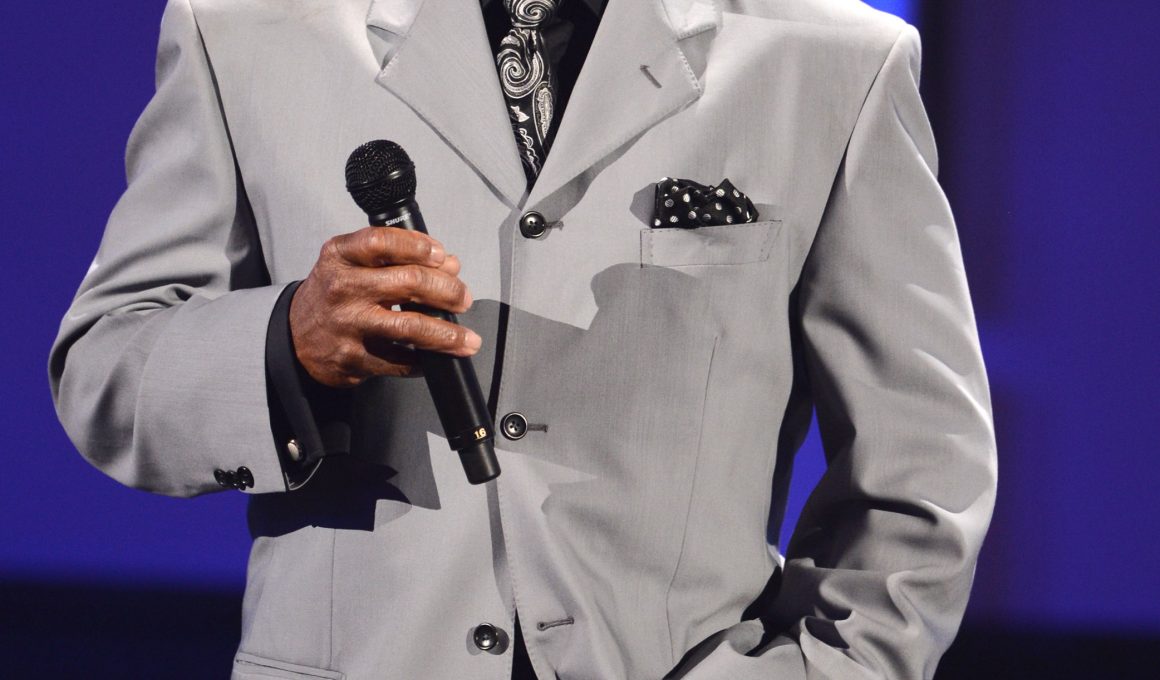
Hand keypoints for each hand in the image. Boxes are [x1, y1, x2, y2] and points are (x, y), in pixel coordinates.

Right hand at [289, 226, 480, 386]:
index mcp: (340, 256)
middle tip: (464, 298)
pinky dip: (425, 360)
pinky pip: (401, 361)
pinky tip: (438, 358)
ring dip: (447, 334)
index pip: (383, 241)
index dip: (420, 246)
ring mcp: (348, 325)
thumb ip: (399, 258)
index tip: (444, 257)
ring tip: (467, 339)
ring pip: (410, 326)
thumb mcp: (353, 265)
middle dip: (448, 290)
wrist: (293, 338)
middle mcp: (342, 288)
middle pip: (409, 282)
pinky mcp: (353, 359)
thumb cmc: (333, 295)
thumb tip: (449, 264)